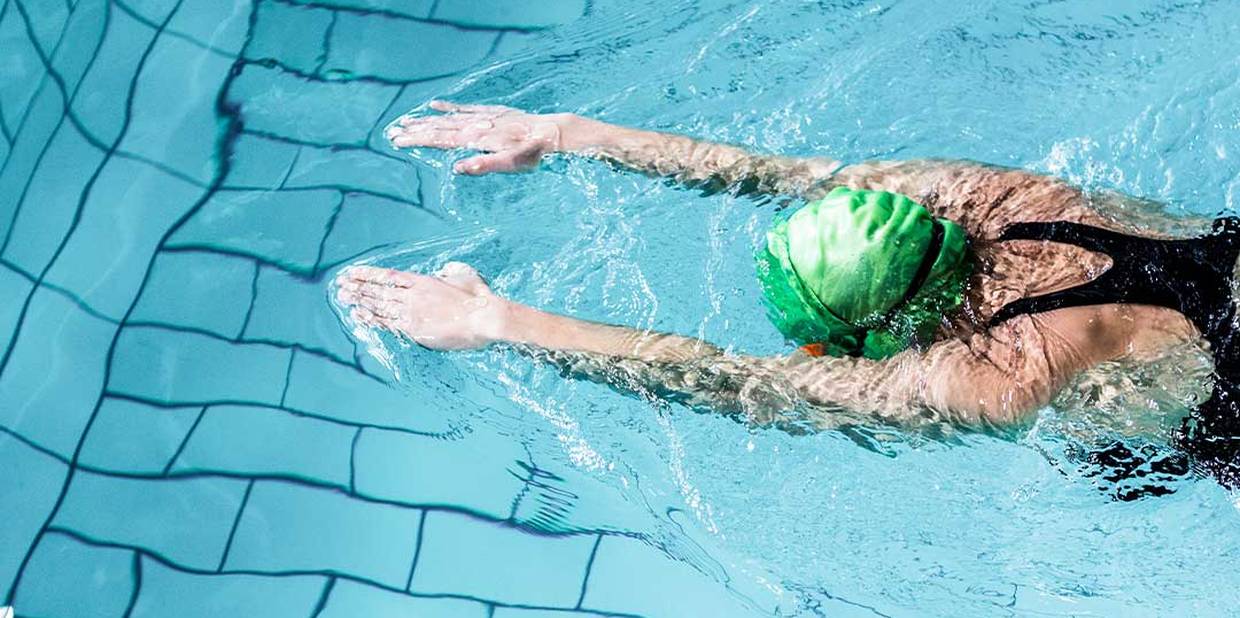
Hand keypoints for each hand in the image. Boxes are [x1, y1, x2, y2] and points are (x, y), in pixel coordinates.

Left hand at [336, 262, 508, 349]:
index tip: (353, 272)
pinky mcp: (415, 329)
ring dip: (360, 301)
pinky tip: (359, 316)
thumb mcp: (465, 275)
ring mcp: (412, 312)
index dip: (368, 274)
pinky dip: (372, 319)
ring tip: (344, 298)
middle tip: (341, 285)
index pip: (388, 276)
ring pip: (380, 306)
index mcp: (423, 281)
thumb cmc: (478, 298)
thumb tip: (444, 269)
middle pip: (379, 290)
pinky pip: (387, 323)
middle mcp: (413, 295)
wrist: (484, 318)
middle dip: (358, 287)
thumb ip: (450, 270)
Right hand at [386, 100, 574, 174]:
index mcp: (477, 139)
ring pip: (449, 118)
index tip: (398, 141)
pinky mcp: (493, 113)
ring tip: (406, 121)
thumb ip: (484, 165)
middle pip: (440, 128)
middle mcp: (477, 126)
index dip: (418, 140)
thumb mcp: (510, 164)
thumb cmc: (533, 154)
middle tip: (392, 132)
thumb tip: (457, 168)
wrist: (552, 133)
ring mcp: (484, 118)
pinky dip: (449, 107)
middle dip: (415, 131)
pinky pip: (466, 108)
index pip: (441, 140)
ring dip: (426, 120)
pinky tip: (435, 105)